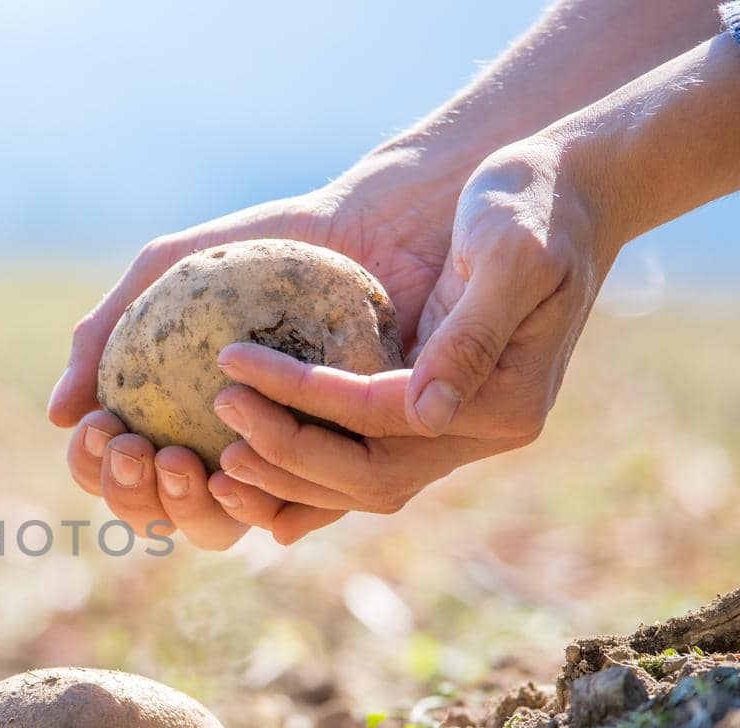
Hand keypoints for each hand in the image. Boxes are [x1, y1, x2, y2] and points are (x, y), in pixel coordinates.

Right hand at [49, 158, 453, 549]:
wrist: (371, 224)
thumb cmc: (265, 246)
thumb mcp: (169, 272)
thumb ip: (107, 334)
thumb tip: (58, 415)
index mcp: (175, 422)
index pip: (118, 471)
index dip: (95, 467)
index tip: (98, 429)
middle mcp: (224, 456)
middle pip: (159, 513)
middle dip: (132, 495)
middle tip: (134, 448)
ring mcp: (285, 471)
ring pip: (219, 526)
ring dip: (185, 507)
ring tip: (179, 461)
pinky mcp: (351, 473)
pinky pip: (298, 510)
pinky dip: (259, 503)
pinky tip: (234, 473)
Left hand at [211, 136, 617, 543]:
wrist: (562, 190)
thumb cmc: (534, 203)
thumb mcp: (513, 253)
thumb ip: (472, 333)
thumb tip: (427, 413)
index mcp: (504, 402)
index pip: (380, 414)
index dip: (301, 395)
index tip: (230, 364)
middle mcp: (480, 432)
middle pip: (366, 472)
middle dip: (285, 452)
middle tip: (217, 418)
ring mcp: (454, 431)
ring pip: (358, 484)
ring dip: (288, 478)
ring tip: (218, 459)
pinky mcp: (429, 416)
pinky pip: (360, 462)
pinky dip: (306, 475)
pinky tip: (249, 467)